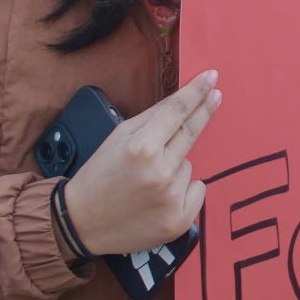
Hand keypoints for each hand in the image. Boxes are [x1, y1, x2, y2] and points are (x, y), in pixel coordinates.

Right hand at [63, 70, 219, 255]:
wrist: (82, 223)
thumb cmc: (100, 175)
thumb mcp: (118, 137)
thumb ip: (152, 118)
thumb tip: (182, 98)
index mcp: (142, 148)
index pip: (177, 112)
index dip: (197, 92)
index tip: (213, 77)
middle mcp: (161, 172)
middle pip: (191, 132)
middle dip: (205, 110)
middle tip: (216, 96)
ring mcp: (172, 198)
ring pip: (189, 165)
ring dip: (175, 166)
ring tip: (148, 181)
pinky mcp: (180, 220)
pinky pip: (197, 190)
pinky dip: (184, 191)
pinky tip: (160, 198)